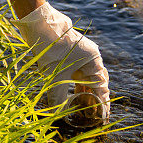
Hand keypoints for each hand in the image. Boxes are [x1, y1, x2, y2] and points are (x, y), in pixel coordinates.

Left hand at [13, 2, 109, 125]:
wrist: (40, 24)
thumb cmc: (51, 47)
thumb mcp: (54, 75)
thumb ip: (58, 95)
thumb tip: (58, 114)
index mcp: (93, 60)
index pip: (101, 87)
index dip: (102, 103)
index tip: (102, 117)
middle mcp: (90, 58)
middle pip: (96, 82)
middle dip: (95, 99)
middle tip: (95, 116)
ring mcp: (81, 56)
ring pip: (86, 78)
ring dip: (85, 93)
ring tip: (84, 109)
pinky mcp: (71, 56)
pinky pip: (77, 74)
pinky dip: (76, 85)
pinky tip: (73, 96)